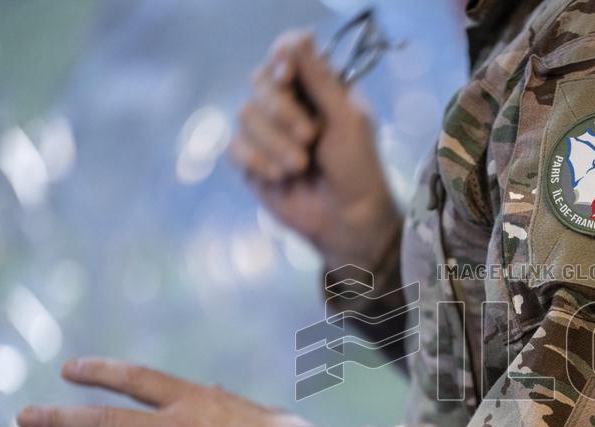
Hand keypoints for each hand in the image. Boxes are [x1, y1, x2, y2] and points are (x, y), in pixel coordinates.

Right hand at [229, 31, 400, 269]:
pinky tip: (280, 176)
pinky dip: (257, 160)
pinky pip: (235, 147)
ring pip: (245, 115)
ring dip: (274, 142)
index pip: (287, 53)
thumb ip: (322, 80)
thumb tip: (300, 38)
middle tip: (310, 138)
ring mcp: (267, 132)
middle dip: (282, 110)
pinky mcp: (251, 161)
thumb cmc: (358, 169)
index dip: (282, 58)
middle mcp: (289, 103)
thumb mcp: (348, 120)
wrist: (348, 219)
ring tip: (301, 166)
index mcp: (317, 87)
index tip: (287, 74)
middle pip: (260, 81)